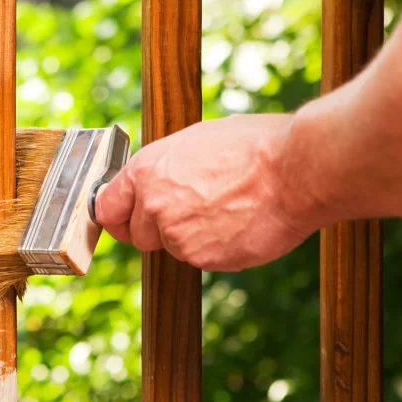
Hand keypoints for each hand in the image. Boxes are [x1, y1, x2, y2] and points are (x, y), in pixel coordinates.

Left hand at [94, 114, 319, 271]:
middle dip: (159, 231)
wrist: (294, 171)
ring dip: (194, 238)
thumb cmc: (254, 147)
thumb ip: (166, 168)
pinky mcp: (203, 259)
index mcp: (147, 170)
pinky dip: (218, 249)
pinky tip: (241, 224)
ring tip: (228, 210)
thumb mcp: (196, 142)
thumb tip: (156, 181)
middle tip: (194, 214)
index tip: (126, 221)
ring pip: (174, 248)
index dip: (118, 217)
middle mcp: (154, 205)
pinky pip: (203, 259)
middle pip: (139, 236)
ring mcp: (177, 236)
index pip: (107, 208)